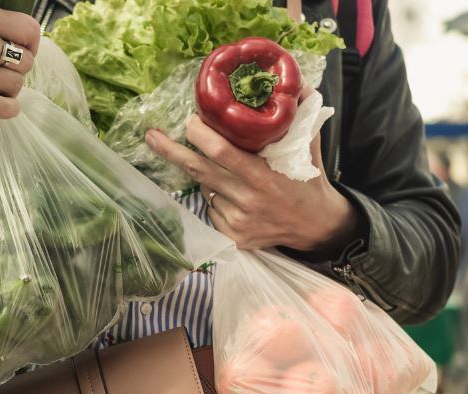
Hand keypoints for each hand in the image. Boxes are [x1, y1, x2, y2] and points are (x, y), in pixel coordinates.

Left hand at [145, 114, 355, 251]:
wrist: (317, 226)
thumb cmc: (309, 179)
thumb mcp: (309, 145)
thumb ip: (301, 114)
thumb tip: (296, 81)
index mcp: (264, 175)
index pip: (221, 152)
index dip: (200, 134)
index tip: (190, 119)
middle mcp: (247, 200)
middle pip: (198, 170)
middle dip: (170, 150)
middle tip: (151, 135)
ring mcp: (237, 221)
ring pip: (204, 189)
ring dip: (207, 175)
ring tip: (231, 173)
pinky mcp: (232, 237)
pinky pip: (211, 209)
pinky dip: (216, 198)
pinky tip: (236, 197)